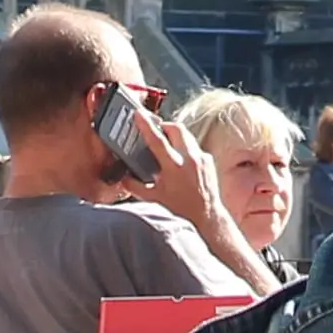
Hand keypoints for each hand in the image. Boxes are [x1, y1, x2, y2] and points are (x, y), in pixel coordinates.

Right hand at [123, 98, 216, 228]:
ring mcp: (202, 159)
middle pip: (176, 128)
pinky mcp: (209, 161)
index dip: (146, 125)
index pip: (157, 139)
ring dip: (175, 136)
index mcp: (174, 167)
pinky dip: (186, 150)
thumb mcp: (153, 200)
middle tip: (156, 130)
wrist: (206, 219)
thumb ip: (135, 187)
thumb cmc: (180, 211)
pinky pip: (195, 148)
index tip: (139, 114)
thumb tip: (123, 179)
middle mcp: (190, 159)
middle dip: (164, 125)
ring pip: (187, 136)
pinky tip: (180, 162)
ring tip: (167, 145)